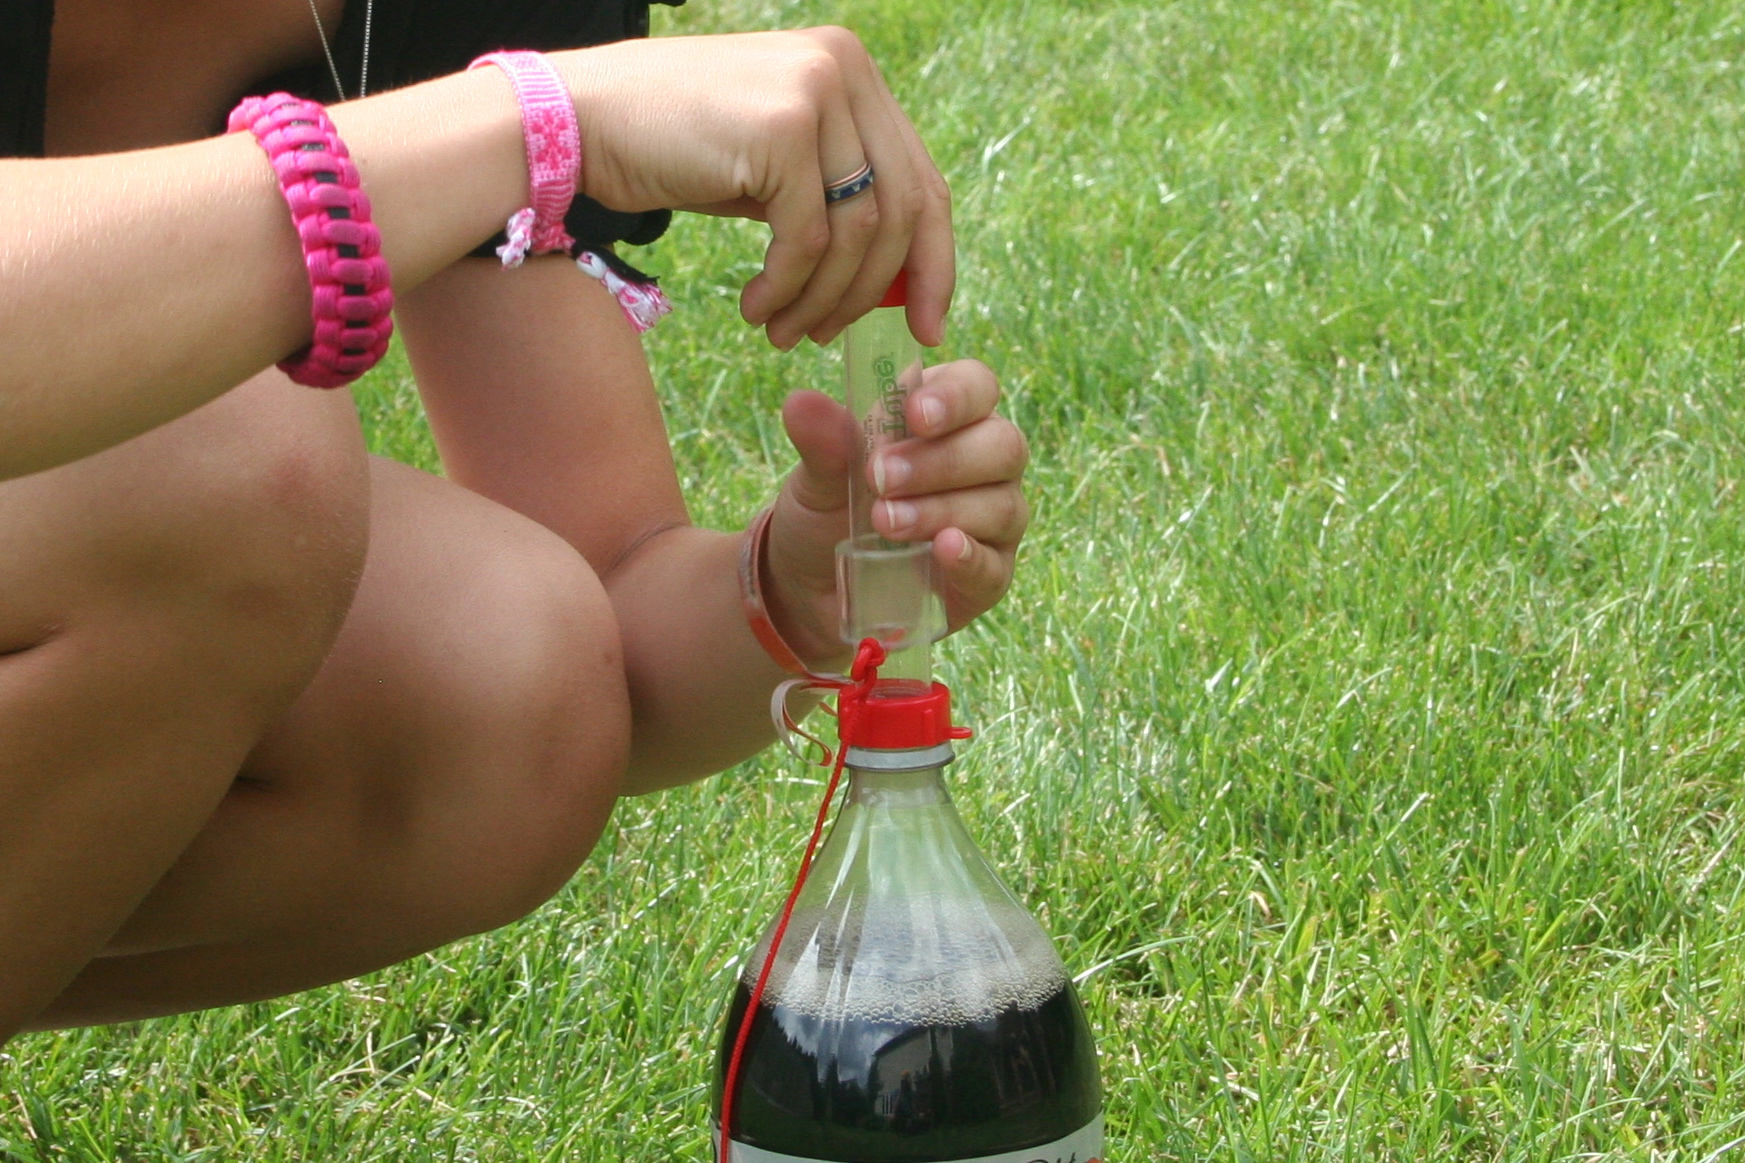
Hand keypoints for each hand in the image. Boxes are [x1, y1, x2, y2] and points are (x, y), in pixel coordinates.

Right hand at [551, 28, 952, 349]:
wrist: (581, 120)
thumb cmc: (673, 150)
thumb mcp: (775, 170)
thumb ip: (837, 201)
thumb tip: (902, 278)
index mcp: (853, 72)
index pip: (923, 179)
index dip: (934, 261)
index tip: (928, 324)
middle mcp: (846, 69)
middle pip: (906, 207)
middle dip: (878, 291)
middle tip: (836, 339)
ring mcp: (817, 90)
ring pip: (860, 231)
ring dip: (824, 298)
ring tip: (783, 331)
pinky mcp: (782, 127)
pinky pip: (809, 237)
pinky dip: (788, 288)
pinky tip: (757, 307)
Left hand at [761, 360, 1028, 669]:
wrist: (813, 583)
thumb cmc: (831, 508)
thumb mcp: (817, 474)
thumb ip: (822, 441)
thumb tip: (802, 403)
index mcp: (949, 416)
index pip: (978, 386)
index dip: (956, 397)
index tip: (914, 414)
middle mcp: (985, 462)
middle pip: (1002, 445)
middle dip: (941, 460)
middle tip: (881, 478)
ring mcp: (994, 520)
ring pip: (1000, 505)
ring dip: (941, 510)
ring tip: (884, 522)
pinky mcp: (987, 574)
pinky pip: (994, 565)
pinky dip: (971, 558)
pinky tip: (945, 550)